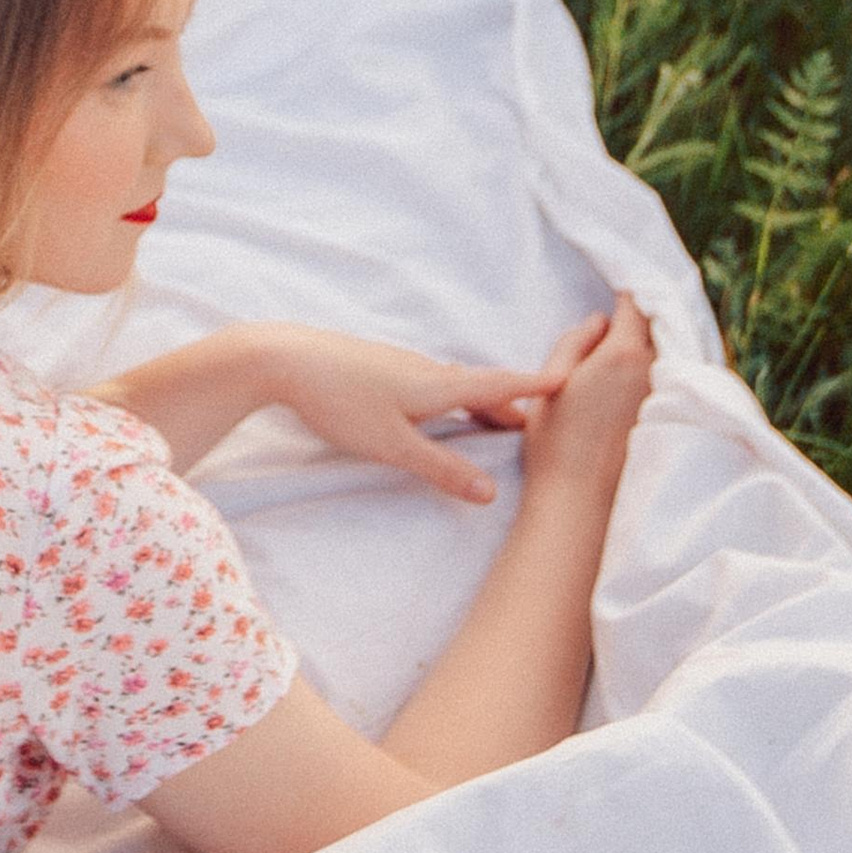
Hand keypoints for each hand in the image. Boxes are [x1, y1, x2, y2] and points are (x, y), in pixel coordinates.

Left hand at [259, 323, 580, 506]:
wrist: (282, 359)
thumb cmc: (340, 401)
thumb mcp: (393, 445)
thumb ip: (441, 469)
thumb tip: (489, 493)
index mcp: (439, 385)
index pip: (499, 385)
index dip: (533, 387)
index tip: (569, 380)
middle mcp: (426, 370)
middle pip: (479, 387)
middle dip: (508, 403)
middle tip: (535, 422)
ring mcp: (400, 366)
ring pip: (452, 384)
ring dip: (478, 401)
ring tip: (492, 420)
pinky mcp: (377, 368)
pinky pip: (429, 382)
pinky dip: (449, 397)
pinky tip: (435, 409)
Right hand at [519, 297, 655, 494]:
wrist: (578, 501)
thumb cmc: (555, 442)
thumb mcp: (551, 381)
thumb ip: (575, 342)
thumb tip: (598, 323)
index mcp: (623, 353)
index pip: (635, 304)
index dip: (626, 291)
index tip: (616, 285)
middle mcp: (653, 369)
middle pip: (655, 327)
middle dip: (641, 316)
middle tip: (622, 310)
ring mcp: (663, 394)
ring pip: (663, 353)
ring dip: (650, 342)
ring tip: (626, 340)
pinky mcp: (665, 416)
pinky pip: (667, 378)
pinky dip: (657, 368)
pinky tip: (635, 376)